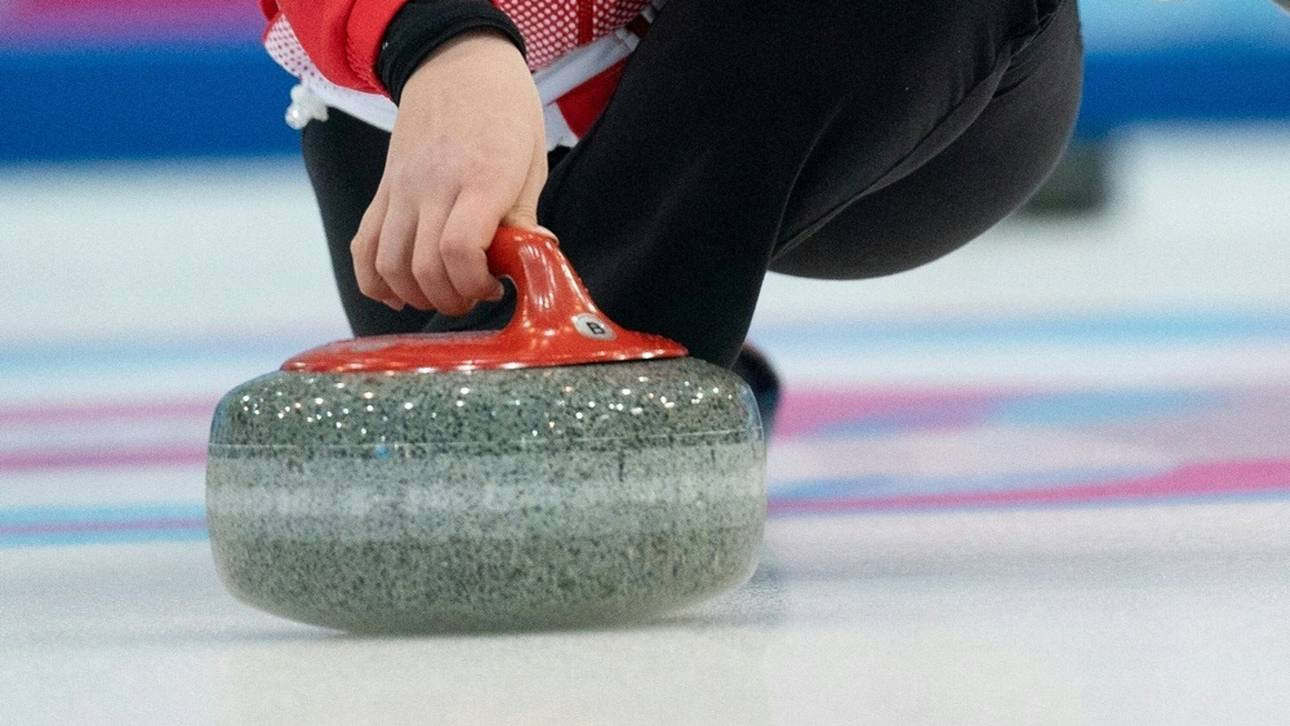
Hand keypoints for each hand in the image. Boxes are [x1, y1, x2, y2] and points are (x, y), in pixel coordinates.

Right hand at [351, 30, 553, 314]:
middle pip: (424, 266)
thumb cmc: (506, 113)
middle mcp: (434, 184)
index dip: (474, 282)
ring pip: (388, 263)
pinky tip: (400, 293)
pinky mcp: (384, 190)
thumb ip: (524, 217)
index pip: (460, 248)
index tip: (495, 286)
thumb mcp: (531, 162)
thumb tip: (534, 259)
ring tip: (444, 293)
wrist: (457, 63)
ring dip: (416, 294)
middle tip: (475, 296)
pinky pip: (363, 245)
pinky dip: (374, 280)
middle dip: (451, 299)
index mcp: (481, 177)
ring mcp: (402, 188)